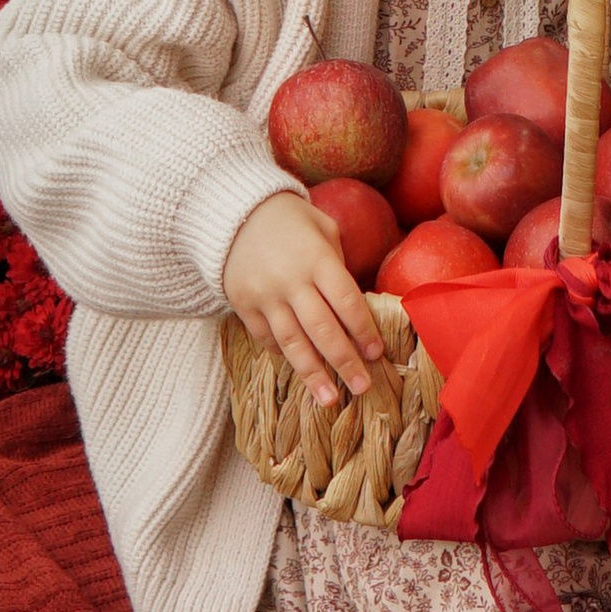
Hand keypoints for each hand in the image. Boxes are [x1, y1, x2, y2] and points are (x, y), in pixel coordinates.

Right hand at [223, 190, 386, 408]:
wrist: (234, 212)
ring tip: (330, 399)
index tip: (377, 353)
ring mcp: (264, 296)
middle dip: (345, 361)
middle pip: (323, 330)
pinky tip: (299, 369)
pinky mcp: (243, 305)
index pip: (347, 302)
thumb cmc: (290, 219)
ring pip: (293, 343)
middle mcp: (291, 281)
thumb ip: (339, 263)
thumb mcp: (322, 227)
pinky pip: (265, 338)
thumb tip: (353, 304)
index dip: (364, 330)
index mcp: (317, 259)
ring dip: (313, 374)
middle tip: (363, 387)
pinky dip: (283, 355)